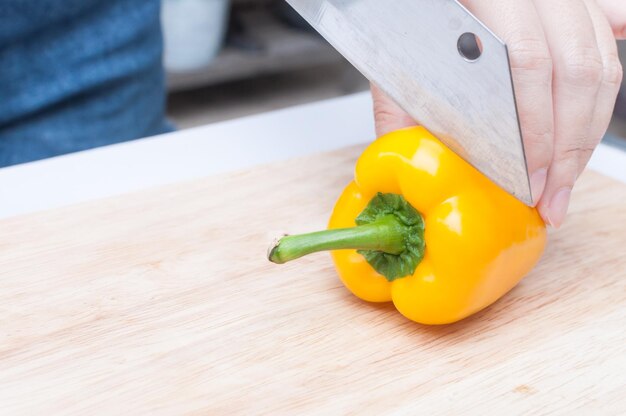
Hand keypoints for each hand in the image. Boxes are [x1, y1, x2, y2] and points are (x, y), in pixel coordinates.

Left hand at [372, 0, 624, 227]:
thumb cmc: (407, 19)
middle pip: (575, 68)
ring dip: (588, 130)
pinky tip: (597, 109)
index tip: (528, 180)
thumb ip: (399, 107)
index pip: (528, 61)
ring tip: (565, 176)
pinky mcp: (572, 4)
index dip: (535, 129)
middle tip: (551, 196)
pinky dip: (608, 72)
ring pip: (598, 64)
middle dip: (568, 147)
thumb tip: (410, 166)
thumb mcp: (393, 60)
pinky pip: (604, 33)